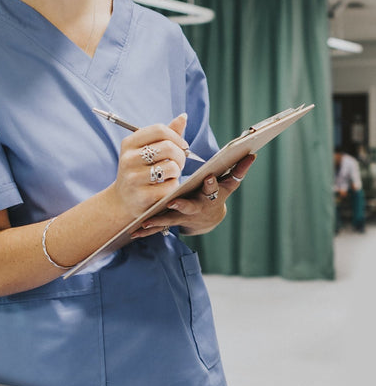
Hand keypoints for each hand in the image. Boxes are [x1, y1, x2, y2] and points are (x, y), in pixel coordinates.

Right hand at [110, 114, 189, 223]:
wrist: (122, 201)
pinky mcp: (142, 196)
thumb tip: (183, 117)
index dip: (176, 137)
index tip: (181, 146)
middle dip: (180, 155)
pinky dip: (173, 186)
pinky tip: (165, 188)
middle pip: (168, 147)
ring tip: (170, 175)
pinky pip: (170, 186)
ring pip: (171, 167)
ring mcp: (134, 178)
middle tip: (179, 163)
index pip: (159, 130)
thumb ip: (165, 134)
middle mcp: (128, 159)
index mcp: (128, 144)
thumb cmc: (138, 171)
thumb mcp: (145, 150)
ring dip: (177, 171)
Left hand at [132, 154, 255, 237]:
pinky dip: (147, 230)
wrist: (207, 220)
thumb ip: (237, 169)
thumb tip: (252, 154)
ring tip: (147, 221)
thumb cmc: (215, 194)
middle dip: (183, 205)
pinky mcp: (172, 223)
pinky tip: (134, 231)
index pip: (214, 188)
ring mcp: (185, 217)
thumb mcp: (227, 183)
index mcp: (211, 195)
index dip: (212, 184)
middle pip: (191, 207)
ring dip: (160, 220)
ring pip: (172, 219)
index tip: (208, 176)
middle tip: (174, 201)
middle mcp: (198, 208)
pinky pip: (158, 227)